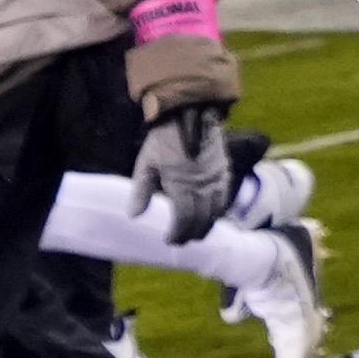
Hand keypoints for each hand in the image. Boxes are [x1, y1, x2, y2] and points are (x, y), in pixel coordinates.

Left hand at [132, 98, 242, 237]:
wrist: (189, 116)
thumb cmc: (162, 141)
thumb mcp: (145, 165)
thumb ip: (141, 192)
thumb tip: (133, 216)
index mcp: (181, 187)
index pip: (183, 220)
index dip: (177, 234)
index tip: (170, 240)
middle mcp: (202, 187)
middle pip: (201, 220)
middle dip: (191, 234)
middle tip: (182, 241)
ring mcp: (216, 180)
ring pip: (215, 212)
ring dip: (206, 226)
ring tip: (197, 233)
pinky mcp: (224, 172)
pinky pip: (225, 198)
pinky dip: (218, 211)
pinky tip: (212, 214)